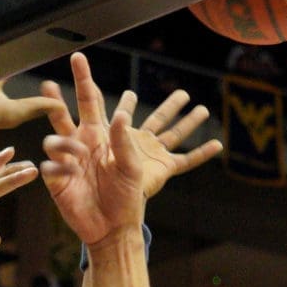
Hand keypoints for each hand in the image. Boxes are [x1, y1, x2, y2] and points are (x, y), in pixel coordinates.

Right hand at [40, 53, 148, 245]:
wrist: (112, 228)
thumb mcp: (131, 167)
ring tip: (78, 154)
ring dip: (64, 143)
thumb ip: (123, 142)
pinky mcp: (55, 181)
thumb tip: (119, 114)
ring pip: (53, 139)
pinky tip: (71, 176)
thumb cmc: (126, 196)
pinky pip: (50, 167)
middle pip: (63, 113)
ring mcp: (66, 162)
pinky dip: (59, 168)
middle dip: (55, 97)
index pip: (90, 101)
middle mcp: (80, 144)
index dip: (84, 79)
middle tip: (49, 82)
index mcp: (100, 135)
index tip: (78, 57)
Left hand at [40, 69, 221, 203]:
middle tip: (175, 89)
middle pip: (142, 114)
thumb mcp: (70, 177)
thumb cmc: (81, 204)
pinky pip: (185, 161)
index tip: (77, 58)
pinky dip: (201, 153)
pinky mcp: (160, 172)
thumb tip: (95, 126)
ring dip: (185, 119)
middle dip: (158, 102)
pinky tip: (217, 145)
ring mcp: (145, 155)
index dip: (85, 83)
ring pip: (169, 131)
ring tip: (194, 103)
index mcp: (100, 138)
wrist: (100, 229)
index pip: (92, 104)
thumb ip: (70, 153)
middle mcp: (125, 143)